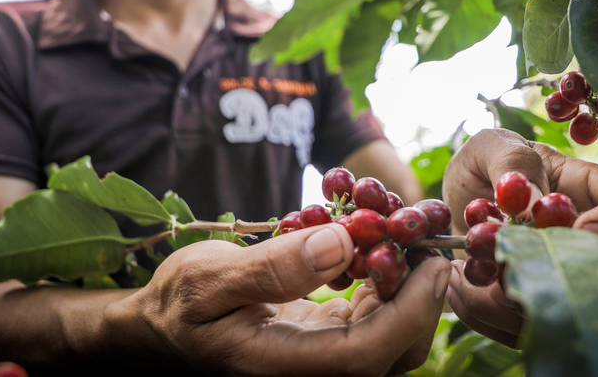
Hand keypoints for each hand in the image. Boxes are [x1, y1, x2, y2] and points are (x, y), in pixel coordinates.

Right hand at [114, 223, 450, 375]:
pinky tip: (379, 246)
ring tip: (407, 234)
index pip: (366, 355)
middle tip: (429, 239)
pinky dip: (390, 282)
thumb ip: (274, 267)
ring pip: (393, 338)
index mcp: (282, 364)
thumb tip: (341, 243)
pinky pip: (376, 319)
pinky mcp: (330, 339)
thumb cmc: (180, 301)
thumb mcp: (210, 277)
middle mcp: (311, 372)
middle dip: (424, 298)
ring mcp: (324, 358)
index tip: (433, 263)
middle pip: (394, 353)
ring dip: (411, 286)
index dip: (411, 312)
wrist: (165, 323)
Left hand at [441, 128, 597, 346]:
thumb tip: (534, 200)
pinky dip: (482, 310)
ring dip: (509, 295)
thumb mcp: (491, 146)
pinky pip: (523, 330)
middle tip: (504, 260)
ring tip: (468, 265)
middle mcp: (596, 240)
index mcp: (595, 190)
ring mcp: (572, 279)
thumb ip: (513, 162)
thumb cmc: (486, 166)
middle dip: (561, 273)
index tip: (587, 227)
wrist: (455, 206)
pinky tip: (458, 280)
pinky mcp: (540, 310)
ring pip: (569, 310)